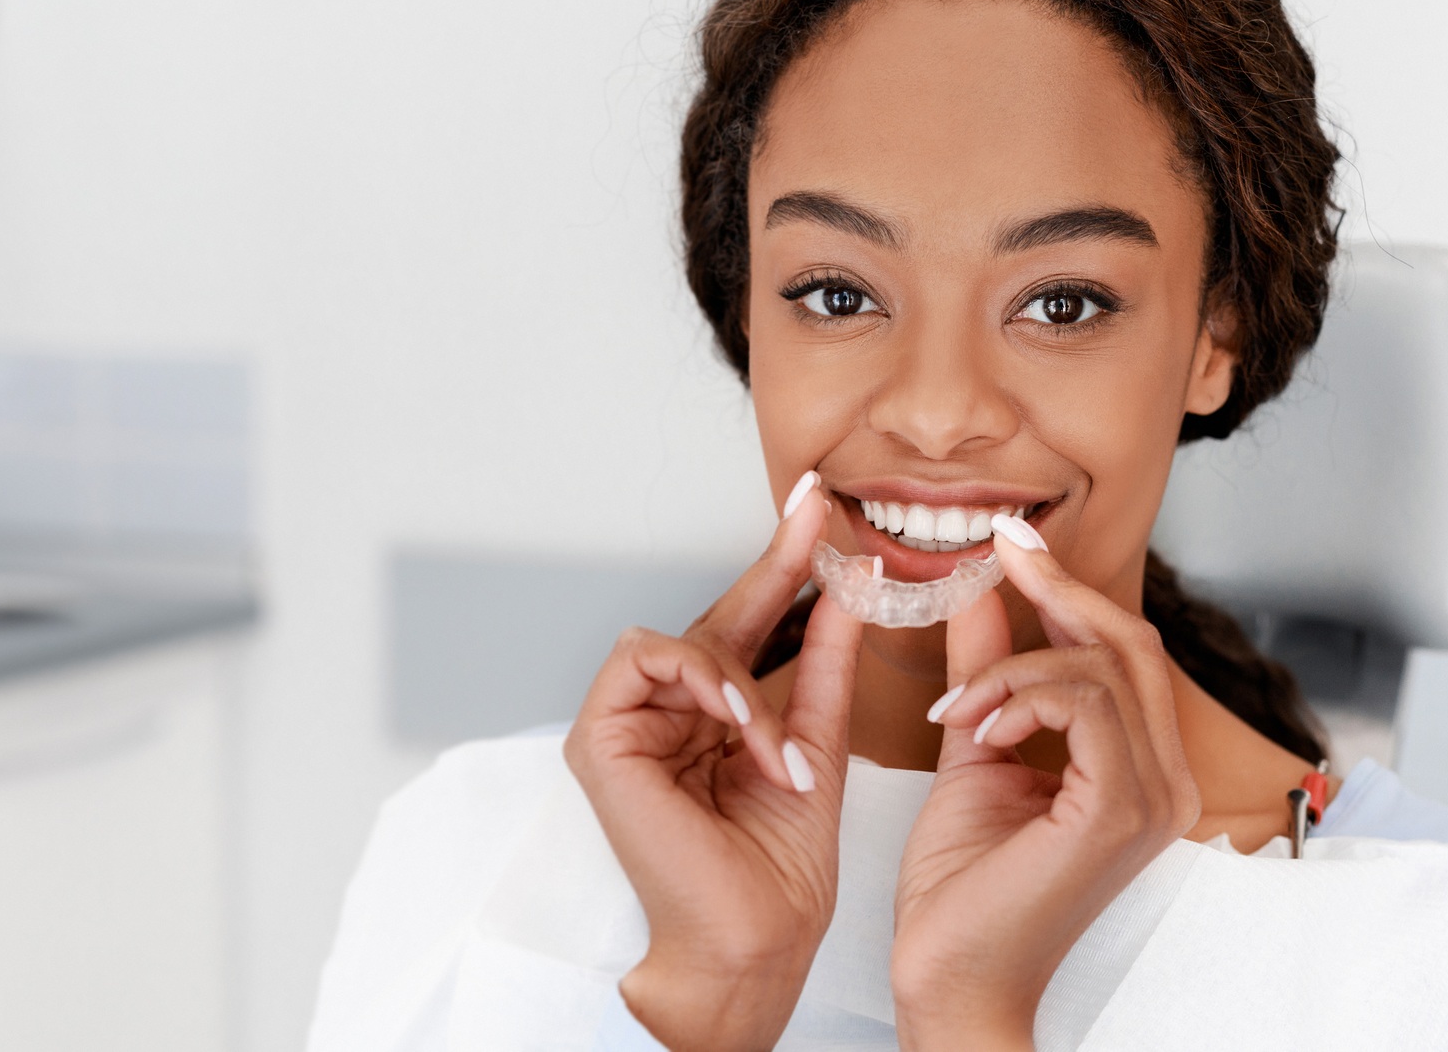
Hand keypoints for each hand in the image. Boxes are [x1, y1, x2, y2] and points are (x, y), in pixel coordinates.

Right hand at [564, 473, 864, 1051]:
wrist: (757, 939)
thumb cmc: (779, 867)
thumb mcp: (817, 740)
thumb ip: (824, 663)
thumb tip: (849, 586)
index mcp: (712, 717)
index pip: (748, 626)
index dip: (783, 566)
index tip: (819, 507)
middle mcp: (665, 715)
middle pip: (715, 619)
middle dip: (772, 569)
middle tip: (816, 516)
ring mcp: (626, 725)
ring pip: (682, 638)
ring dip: (740, 680)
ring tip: (774, 744)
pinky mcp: (598, 737)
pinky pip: (646, 657)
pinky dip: (702, 682)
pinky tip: (738, 721)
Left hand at [890, 519, 1198, 1048]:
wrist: (949, 978)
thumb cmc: (962, 891)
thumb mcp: (974, 751)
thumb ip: (987, 675)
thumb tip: (983, 594)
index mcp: (1139, 770)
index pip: (1123, 652)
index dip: (1069, 586)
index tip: (1011, 539)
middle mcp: (1163, 782)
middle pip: (1129, 643)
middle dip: (1056, 586)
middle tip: (995, 549)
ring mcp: (1151, 798)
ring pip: (1099, 666)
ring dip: (1010, 665)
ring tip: (955, 708)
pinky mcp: (1118, 811)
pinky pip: (1083, 703)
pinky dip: (1018, 694)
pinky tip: (975, 727)